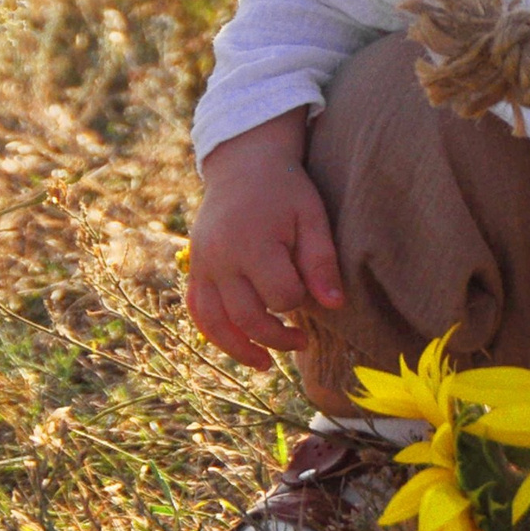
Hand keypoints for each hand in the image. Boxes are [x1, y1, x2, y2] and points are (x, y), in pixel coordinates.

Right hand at [186, 108, 342, 371]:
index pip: (280, 296)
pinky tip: (236, 345)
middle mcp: (221, 259)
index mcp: (252, 244)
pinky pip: (197, 309)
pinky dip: (213, 332)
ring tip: (264, 365)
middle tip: (303, 342)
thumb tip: (334, 306)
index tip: (313, 292)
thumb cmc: (285, 190)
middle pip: (246, 317)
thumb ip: (321, 261)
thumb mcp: (312, 217)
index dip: (300, 301)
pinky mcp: (195, 267)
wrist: (243, 165)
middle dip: (276, 337)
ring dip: (239, 349)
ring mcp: (202, 265)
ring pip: (214, 322)